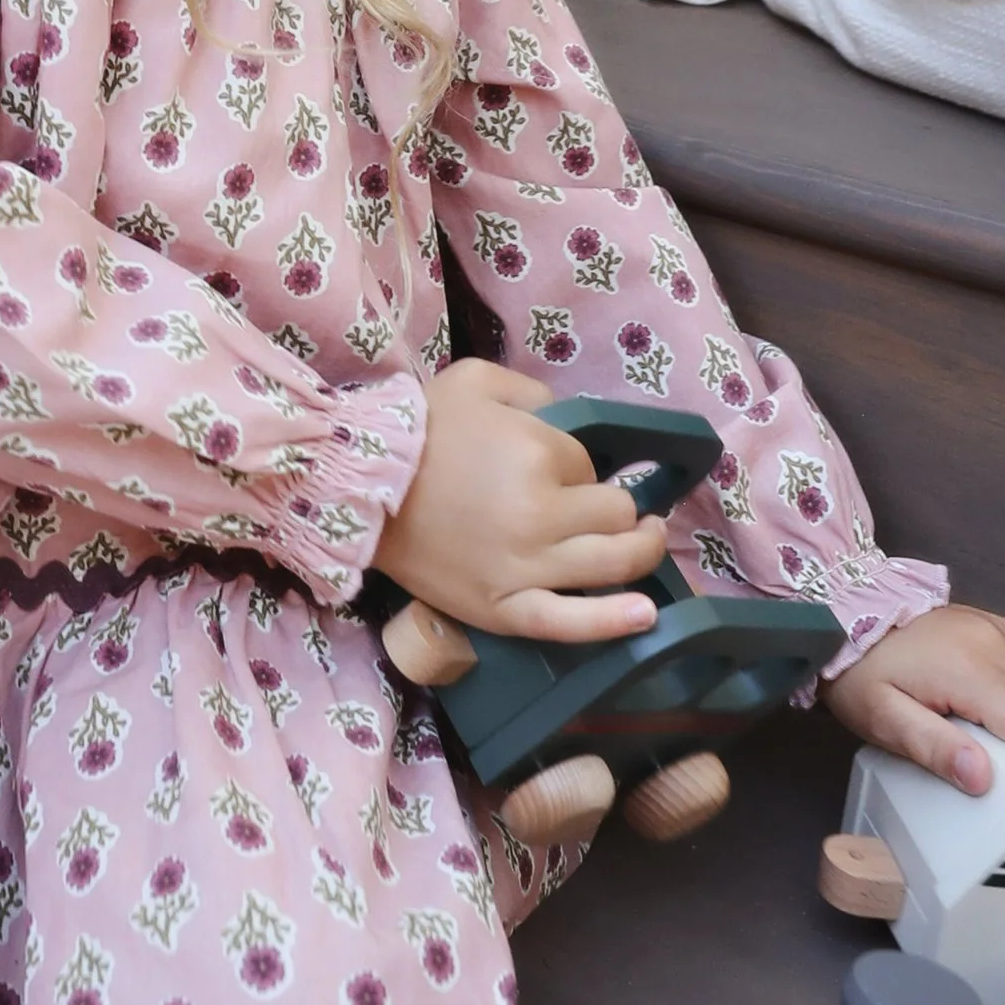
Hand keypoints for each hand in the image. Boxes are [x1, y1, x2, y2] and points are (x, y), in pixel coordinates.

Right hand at [376, 360, 671, 647]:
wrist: (358, 487)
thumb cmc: (418, 429)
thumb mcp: (478, 381)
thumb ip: (537, 395)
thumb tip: (571, 426)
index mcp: (540, 455)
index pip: (594, 468)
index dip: (581, 467)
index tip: (556, 467)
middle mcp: (542, 516)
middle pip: (616, 518)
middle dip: (618, 508)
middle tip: (612, 506)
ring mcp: (524, 568)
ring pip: (612, 565)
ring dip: (639, 552)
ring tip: (643, 542)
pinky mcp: (502, 608)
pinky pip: (568, 623)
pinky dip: (612, 622)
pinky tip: (646, 617)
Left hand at [825, 605, 1004, 796]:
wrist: (845, 615)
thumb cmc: (860, 672)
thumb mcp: (882, 719)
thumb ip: (934, 749)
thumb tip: (983, 779)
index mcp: (972, 669)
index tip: (998, 771)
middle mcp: (998, 643)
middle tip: (998, 754)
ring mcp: (1003, 628)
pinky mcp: (1002, 623)